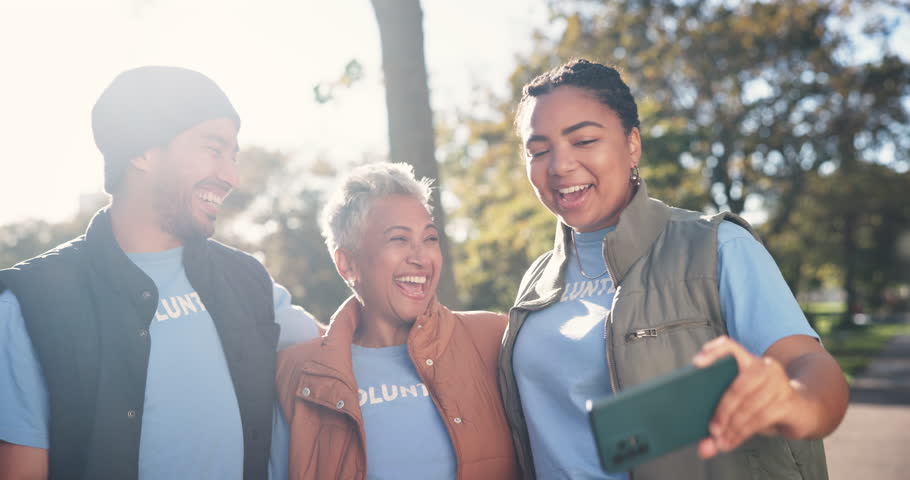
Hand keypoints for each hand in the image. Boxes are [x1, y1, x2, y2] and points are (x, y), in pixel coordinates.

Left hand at [692, 336, 811, 458]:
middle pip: (737, 385)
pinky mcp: (788, 400)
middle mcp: (764, 367)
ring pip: (749, 404)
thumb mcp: (742, 409)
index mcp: (747, 361)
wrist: (804, 411)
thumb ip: (721, 424)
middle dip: (722, 410)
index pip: (729, 347)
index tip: (696, 364)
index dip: (713, 352)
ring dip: (732, 426)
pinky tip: (733, 441)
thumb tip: (704, 448)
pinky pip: (761, 417)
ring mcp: (779, 382)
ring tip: (720, 441)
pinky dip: (744, 432)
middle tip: (711, 430)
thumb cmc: (765, 406)